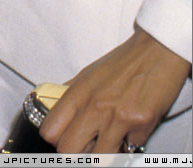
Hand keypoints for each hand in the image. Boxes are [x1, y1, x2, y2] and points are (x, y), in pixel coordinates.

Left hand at [40, 28, 190, 152]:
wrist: (157, 51)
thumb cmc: (124, 62)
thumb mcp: (89, 74)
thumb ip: (71, 94)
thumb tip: (56, 110)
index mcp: (79, 92)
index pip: (50, 130)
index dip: (55, 139)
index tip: (62, 139)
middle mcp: (95, 106)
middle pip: (68, 151)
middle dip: (76, 153)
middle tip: (86, 146)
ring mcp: (117, 118)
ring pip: (98, 160)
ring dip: (103, 154)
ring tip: (108, 140)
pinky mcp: (141, 126)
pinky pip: (128, 150)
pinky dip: (128, 144)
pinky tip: (130, 129)